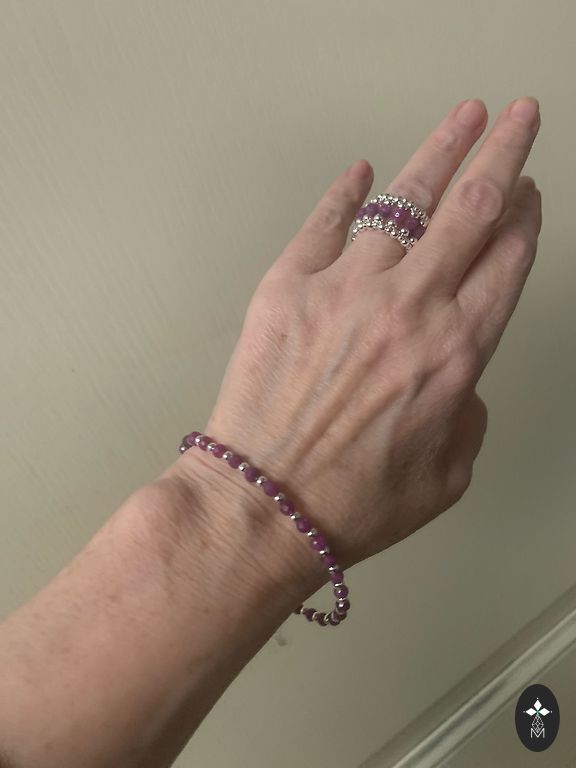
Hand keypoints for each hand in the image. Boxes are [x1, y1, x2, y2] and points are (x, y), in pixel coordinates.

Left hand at [174, 97, 540, 571]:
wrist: (262, 506)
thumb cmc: (351, 504)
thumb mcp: (445, 477)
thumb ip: (465, 414)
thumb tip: (452, 377)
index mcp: (454, 355)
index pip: (504, 263)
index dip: (523, 220)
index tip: (529, 195)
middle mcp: (407, 309)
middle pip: (471, 211)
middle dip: (503, 155)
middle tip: (519, 119)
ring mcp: (344, 290)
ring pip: (404, 201)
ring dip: (440, 153)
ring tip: (463, 118)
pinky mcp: (287, 288)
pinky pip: (326, 222)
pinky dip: (347, 192)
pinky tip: (363, 170)